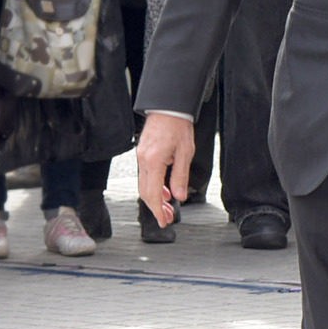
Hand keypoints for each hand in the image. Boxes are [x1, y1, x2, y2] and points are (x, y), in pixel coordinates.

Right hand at [137, 113, 194, 227]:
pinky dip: (154, 186)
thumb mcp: (185, 153)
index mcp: (154, 161)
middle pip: (145, 192)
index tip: (164, 221)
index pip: (152, 194)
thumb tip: (180, 197)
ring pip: (144, 185)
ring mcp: (141, 157)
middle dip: (156, 208)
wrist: (169, 107)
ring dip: (155, 198)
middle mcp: (143, 160)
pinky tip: (165, 191)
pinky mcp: (143, 153)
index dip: (158, 211)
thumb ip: (181, 177)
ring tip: (168, 207)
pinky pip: (146, 175)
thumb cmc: (178, 126)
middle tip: (167, 218)